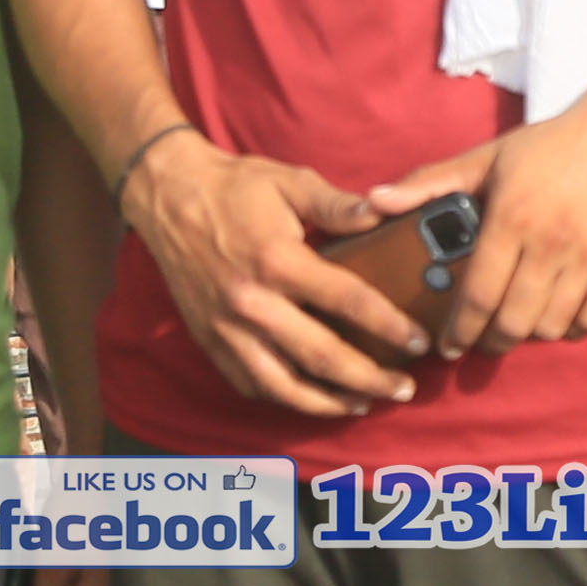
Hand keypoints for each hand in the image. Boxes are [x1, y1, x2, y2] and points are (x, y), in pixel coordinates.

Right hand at [121, 134, 423, 418]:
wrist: (168, 196)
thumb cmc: (235, 187)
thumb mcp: (290, 181)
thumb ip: (337, 204)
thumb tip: (383, 214)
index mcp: (278, 260)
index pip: (347, 302)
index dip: (388, 326)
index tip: (418, 343)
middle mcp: (252, 302)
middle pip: (322, 357)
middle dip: (369, 379)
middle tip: (402, 389)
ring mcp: (227, 328)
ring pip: (284, 386)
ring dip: (329, 402)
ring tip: (362, 405)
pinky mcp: (208, 340)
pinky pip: (250, 384)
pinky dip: (283, 398)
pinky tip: (310, 398)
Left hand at [406, 105, 586, 357]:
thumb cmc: (545, 147)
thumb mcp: (485, 158)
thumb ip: (428, 183)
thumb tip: (373, 201)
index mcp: (511, 217)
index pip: (478, 295)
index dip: (459, 331)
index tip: (448, 347)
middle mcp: (552, 241)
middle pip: (513, 322)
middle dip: (490, 342)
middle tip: (481, 341)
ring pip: (552, 326)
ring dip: (529, 335)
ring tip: (518, 324)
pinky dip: (571, 329)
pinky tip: (558, 317)